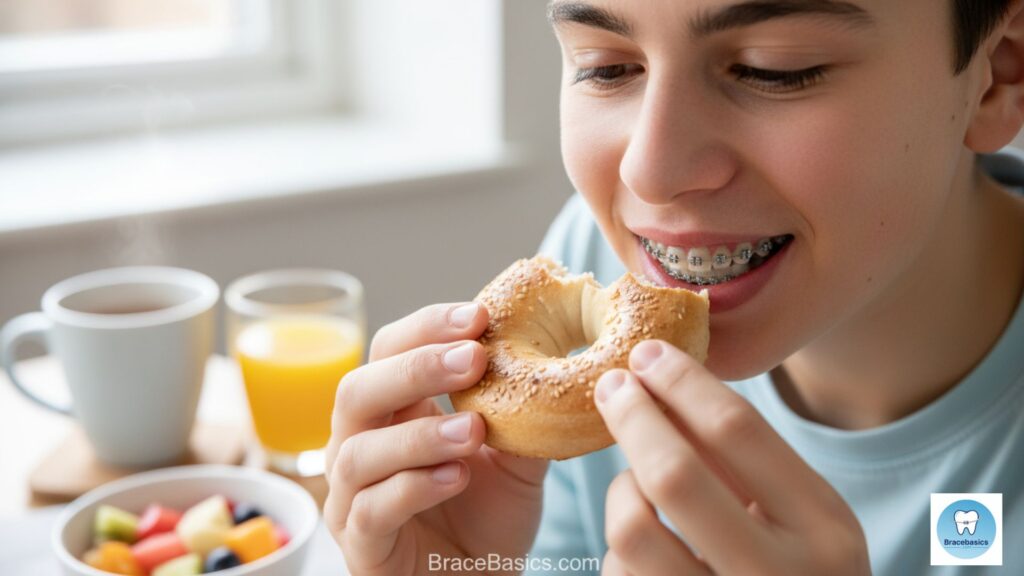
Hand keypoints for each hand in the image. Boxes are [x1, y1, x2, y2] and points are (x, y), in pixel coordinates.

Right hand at [323, 302, 548, 575]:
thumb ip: (521, 412)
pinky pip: (370, 510)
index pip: (389, 350)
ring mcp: (352, 498)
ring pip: (359, 452)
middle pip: (356, 390)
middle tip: (473, 360)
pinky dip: (413, 487)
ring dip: (419, 435)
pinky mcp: (361, 546)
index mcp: (393, 412)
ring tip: (473, 430)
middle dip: (415, 369)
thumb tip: (557, 357)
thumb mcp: (515, 456)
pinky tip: (457, 476)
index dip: (427, 328)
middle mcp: (361, 447)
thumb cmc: (488, 517)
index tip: (480, 317)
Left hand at [594, 340, 870, 574]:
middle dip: (633, 417)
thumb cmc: (797, 571)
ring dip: (621, 493)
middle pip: (674, 476)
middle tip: (610, 384)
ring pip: (633, 531)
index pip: (739, 431)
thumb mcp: (800, 516)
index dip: (681, 382)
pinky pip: (620, 574)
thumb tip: (665, 380)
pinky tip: (642, 544)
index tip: (646, 353)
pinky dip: (621, 548)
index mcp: (824, 529)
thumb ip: (747, 460)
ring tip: (633, 485)